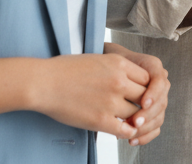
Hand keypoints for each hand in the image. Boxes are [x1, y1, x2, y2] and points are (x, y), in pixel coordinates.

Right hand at [27, 50, 150, 140]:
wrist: (43, 83)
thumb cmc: (65, 69)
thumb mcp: (97, 58)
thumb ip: (116, 68)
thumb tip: (130, 78)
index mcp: (119, 63)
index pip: (148, 77)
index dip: (144, 87)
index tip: (137, 93)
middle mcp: (118, 81)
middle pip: (146, 96)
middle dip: (143, 103)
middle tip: (137, 108)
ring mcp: (110, 101)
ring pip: (136, 113)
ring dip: (134, 118)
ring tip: (129, 121)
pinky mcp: (101, 119)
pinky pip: (125, 129)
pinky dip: (127, 131)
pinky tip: (122, 130)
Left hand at [103, 43, 168, 146]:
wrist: (108, 69)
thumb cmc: (109, 64)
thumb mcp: (113, 62)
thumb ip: (121, 70)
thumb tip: (120, 85)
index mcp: (153, 66)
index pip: (160, 81)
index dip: (153, 94)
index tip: (143, 103)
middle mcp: (159, 82)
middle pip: (162, 101)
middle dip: (149, 114)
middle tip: (134, 122)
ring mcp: (157, 98)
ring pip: (160, 116)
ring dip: (146, 127)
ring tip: (130, 133)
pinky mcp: (153, 112)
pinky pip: (155, 126)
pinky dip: (146, 135)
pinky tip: (132, 140)